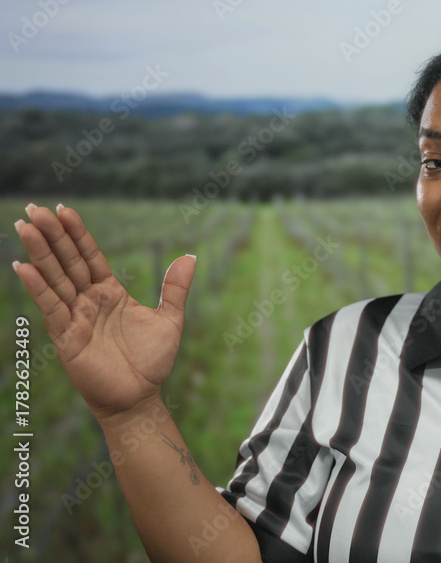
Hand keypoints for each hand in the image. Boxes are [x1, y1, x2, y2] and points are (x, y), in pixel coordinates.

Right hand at [13, 203, 195, 420]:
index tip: (63, 209)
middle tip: (34, 208)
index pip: (90, 256)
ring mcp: (75, 317)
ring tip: (24, 226)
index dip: (77, 234)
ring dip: (40, 253)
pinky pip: (52, 307)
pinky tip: (24, 267)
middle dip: (52, 235)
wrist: (140, 397)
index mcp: (110, 292)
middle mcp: (89, 301)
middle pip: (68, 261)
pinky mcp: (67, 336)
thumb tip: (190, 257)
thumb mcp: (170, 320)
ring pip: (56, 279)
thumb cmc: (152, 361)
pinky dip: (38, 287)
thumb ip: (175, 289)